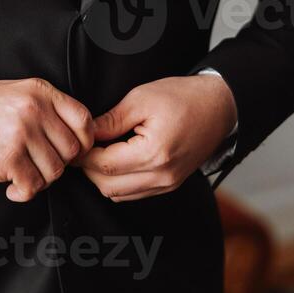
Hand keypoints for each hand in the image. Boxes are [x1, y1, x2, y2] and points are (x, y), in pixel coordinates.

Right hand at [0, 78, 93, 202]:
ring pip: (54, 171)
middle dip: (57, 165)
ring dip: (39, 181)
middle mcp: (34, 109)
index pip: (83, 120)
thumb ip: (46, 107)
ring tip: (22, 176)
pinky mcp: (8, 157)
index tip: (71, 153)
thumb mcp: (14, 93)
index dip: (83, 143)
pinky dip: (24, 192)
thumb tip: (78, 136)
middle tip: (37, 167)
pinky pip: (33, 185)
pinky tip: (11, 187)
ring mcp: (21, 132)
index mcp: (39, 91)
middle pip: (71, 150)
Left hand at [74, 74, 237, 201]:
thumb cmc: (183, 97)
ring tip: (96, 154)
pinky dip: (118, 183)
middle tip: (80, 149)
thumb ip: (110, 121)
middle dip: (89, 169)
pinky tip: (114, 161)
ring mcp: (167, 184)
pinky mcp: (169, 185)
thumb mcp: (141, 99)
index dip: (84, 157)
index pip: (105, 165)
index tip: (74, 144)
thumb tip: (85, 134)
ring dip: (102, 178)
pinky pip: (134, 193)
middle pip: (108, 186)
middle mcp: (162, 175)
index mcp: (154, 153)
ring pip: (118, 195)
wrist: (219, 107)